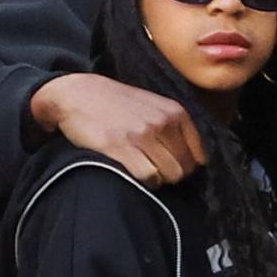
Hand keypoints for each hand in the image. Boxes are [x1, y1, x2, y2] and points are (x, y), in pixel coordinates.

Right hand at [30, 74, 206, 186]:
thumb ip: (173, 126)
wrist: (79, 94)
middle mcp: (163, 122)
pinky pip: (148, 177)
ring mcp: (143, 135)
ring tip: (145, 171)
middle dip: (173, 174)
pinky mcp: (122, 148)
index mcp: (174, 112)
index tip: (174, 166)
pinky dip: (145, 181)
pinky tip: (134, 173)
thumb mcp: (153, 105)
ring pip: (170, 175)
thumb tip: (194, 159)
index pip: (197, 153)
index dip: (187, 165)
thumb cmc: (117, 103)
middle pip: (184, 167)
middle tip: (157, 171)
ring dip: (160, 179)